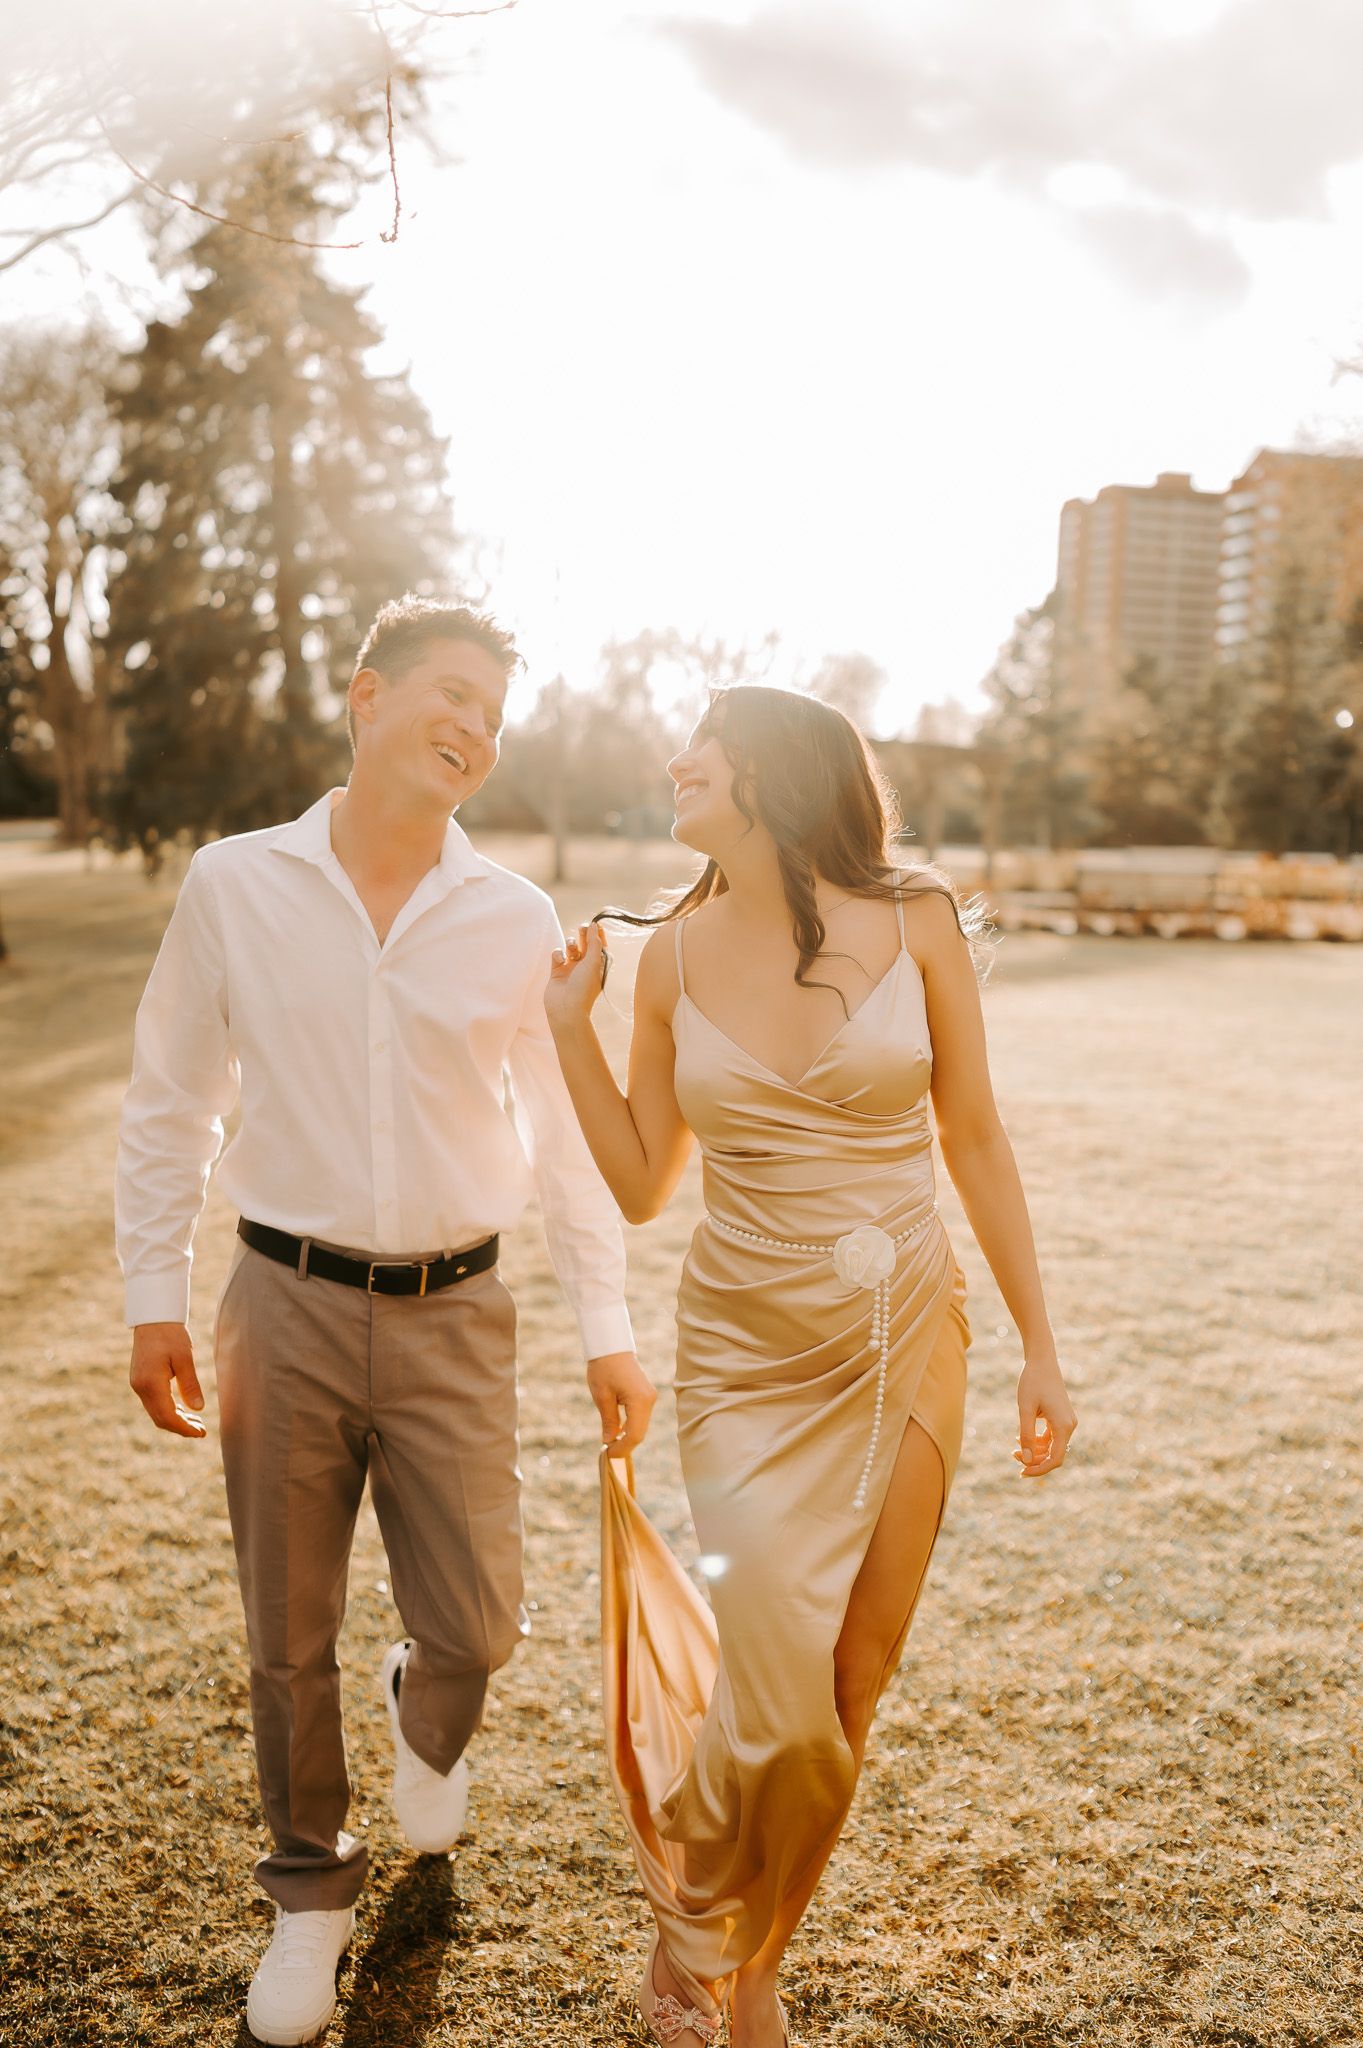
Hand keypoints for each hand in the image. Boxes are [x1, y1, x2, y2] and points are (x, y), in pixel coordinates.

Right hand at [130, 1322, 207, 1439]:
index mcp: (150, 1383)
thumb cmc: (171, 1334)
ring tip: (196, 1422)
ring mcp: (138, 1385)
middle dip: (181, 1427)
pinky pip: (153, 1403)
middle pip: (160, 1418)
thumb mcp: (184, 1358)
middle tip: (202, 1430)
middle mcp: (140, 1388)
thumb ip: (190, 1385)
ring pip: (156, 1412)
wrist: (153, 1318)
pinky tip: (183, 1410)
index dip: (184, 1428)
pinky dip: (168, 1410)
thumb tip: (198, 1409)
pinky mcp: (140, 1381)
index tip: (201, 1433)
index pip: (167, 1416)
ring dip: (175, 1420)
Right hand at [545, 922, 609, 1032]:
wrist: (565, 1009)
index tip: (595, 923)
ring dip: (571, 944)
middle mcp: (585, 967)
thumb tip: (594, 925)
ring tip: (571, 947)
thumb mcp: (593, 963)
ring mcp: (571, 969)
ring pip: (571, 948)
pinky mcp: (557, 971)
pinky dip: (558, 954)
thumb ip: (594, 943)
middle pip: (586, 945)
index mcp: (598, 966)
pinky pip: (557, 955)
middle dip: (584, 935)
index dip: (598, 934)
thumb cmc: (583, 987)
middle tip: (582, 927)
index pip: (600, 946)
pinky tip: (560, 960)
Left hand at [587, 1350, 655, 1454]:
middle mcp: (649, 1400)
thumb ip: (609, 1422)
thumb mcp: (602, 1397)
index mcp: (640, 1401)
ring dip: (627, 1437)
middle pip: (640, 1432)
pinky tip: (618, 1431)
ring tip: (610, 1443)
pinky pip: (640, 1417)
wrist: (611, 1346)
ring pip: (641, 1426)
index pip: (635, 1435)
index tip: (607, 1455)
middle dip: (625, 1445)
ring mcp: (649, 1397)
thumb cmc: (603, 1368)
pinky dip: (630, 1427)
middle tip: (607, 1452)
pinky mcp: (646, 1395)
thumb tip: (609, 1442)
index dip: (622, 1449)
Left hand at [1015, 1355, 1075, 1477]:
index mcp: (1064, 1426)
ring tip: (1014, 1448)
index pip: (1055, 1459)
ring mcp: (1066, 1422)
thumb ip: (1026, 1435)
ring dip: (1034, 1450)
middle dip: (1034, 1459)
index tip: (1021, 1472)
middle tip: (1013, 1456)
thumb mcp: (1025, 1409)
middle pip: (1054, 1454)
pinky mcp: (1061, 1417)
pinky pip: (1050, 1437)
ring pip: (1051, 1446)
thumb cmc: (1032, 1382)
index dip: (1039, 1469)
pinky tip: (1020, 1438)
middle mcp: (1069, 1426)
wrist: (1041, 1360)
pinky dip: (1037, 1440)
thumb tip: (1026, 1460)